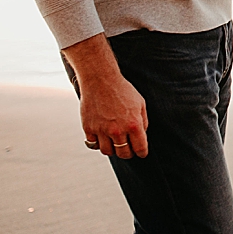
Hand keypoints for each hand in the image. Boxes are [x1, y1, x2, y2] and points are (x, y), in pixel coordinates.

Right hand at [62, 33, 148, 158]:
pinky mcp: (89, 128)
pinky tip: (102, 137)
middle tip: (129, 149)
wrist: (101, 80)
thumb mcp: (140, 103)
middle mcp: (118, 130)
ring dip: (113, 149)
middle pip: (123, 153)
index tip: (142, 153)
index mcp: (133, 124)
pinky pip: (94, 144)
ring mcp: (102, 130)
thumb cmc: (123, 90)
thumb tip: (142, 135)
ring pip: (108, 152)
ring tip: (115, 143)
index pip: (140, 148)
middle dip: (128, 153)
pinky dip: (98, 143)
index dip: (142, 152)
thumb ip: (143, 121)